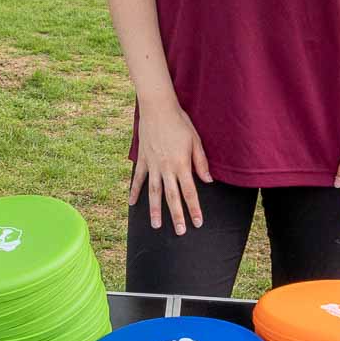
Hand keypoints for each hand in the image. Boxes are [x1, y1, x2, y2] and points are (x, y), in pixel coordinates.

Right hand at [131, 103, 211, 233]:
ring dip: (155, 210)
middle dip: (177, 216)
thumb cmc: (180, 123)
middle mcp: (166, 168)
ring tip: (156, 225)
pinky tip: (131, 203)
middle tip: (180, 232)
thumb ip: (201, 162)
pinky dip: (134, 191)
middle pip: (172, 197)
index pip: (190, 192)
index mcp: (181, 164)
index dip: (194, 208)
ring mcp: (152, 165)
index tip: (198, 222)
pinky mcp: (143, 160)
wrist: (158, 108)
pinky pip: (139, 178)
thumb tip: (208, 181)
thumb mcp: (195, 141)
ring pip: (153, 192)